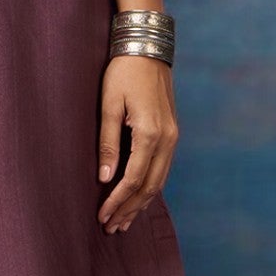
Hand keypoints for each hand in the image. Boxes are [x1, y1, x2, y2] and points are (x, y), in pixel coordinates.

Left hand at [97, 54, 177, 231]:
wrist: (147, 47)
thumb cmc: (123, 73)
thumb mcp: (109, 105)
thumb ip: (108, 143)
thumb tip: (105, 178)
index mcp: (150, 133)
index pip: (133, 179)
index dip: (117, 202)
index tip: (101, 217)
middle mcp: (167, 139)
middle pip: (149, 186)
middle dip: (130, 210)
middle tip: (111, 228)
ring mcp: (173, 136)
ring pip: (159, 180)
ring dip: (141, 203)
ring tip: (124, 221)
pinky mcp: (172, 132)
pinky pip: (163, 168)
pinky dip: (150, 187)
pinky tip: (139, 197)